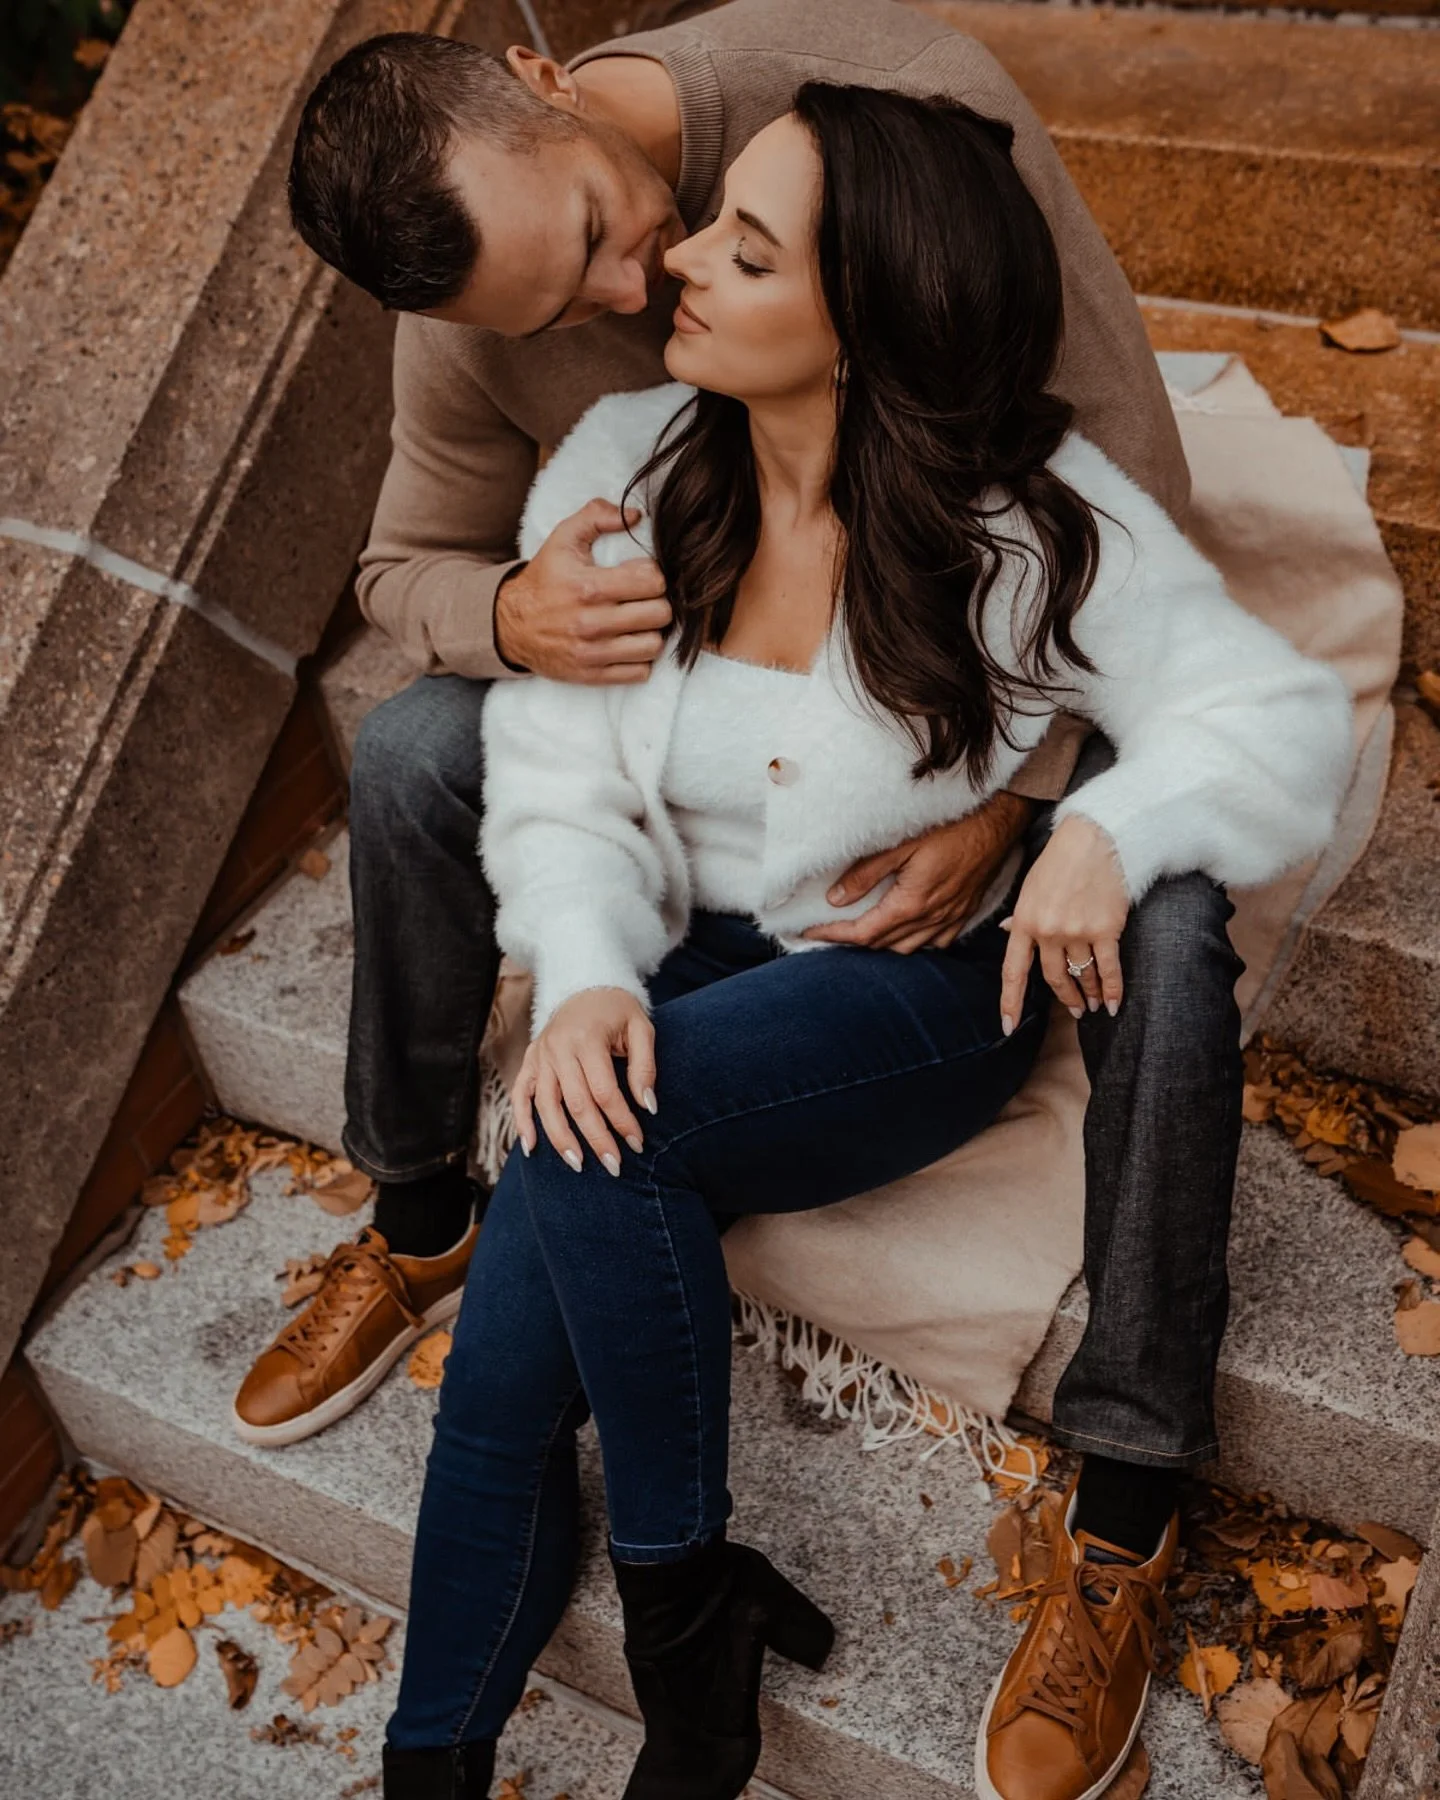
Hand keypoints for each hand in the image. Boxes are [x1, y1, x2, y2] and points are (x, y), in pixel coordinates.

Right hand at [493, 500, 671, 683]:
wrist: (508, 624)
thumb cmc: (544, 579)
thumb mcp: (563, 539)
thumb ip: (597, 516)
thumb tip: (636, 515)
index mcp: (588, 586)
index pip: (652, 581)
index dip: (653, 575)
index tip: (642, 575)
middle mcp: (591, 622)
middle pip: (659, 614)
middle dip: (658, 602)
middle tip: (646, 599)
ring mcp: (592, 652)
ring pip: (653, 645)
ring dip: (652, 632)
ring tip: (640, 622)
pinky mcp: (591, 675)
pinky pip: (639, 673)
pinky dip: (641, 659)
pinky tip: (630, 644)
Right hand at [513, 988, 657, 1175]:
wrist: (585, 986)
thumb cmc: (617, 1011)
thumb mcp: (641, 1028)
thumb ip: (645, 1066)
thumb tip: (648, 1107)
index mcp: (587, 1038)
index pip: (605, 1091)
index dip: (622, 1121)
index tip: (637, 1143)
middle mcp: (559, 1048)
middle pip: (576, 1104)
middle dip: (596, 1138)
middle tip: (614, 1166)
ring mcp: (540, 1056)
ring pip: (546, 1105)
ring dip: (561, 1139)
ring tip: (578, 1165)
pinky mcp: (529, 1061)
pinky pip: (520, 1095)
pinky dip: (522, 1122)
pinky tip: (531, 1148)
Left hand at [800, 792, 1034, 953]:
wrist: (999, 820)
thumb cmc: (952, 825)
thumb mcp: (900, 843)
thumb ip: (866, 873)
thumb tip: (837, 898)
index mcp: (912, 904)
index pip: (863, 933)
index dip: (833, 935)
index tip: (809, 932)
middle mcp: (932, 918)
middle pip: (884, 944)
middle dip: (854, 941)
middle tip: (830, 930)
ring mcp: (952, 918)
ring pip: (910, 947)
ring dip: (884, 943)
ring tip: (863, 931)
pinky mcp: (965, 911)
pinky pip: (936, 940)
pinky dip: (915, 940)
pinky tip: (906, 928)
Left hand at [998, 814, 1128, 1031]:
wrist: (1095, 838)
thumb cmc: (1060, 860)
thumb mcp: (1030, 887)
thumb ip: (1020, 914)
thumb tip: (1005, 930)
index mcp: (1024, 922)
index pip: (1013, 972)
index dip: (1010, 1002)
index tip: (1007, 1027)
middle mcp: (1048, 931)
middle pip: (1053, 978)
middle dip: (1064, 998)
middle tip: (1074, 1011)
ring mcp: (1077, 932)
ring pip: (1081, 975)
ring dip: (1087, 994)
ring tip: (1092, 1006)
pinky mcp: (1106, 929)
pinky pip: (1108, 968)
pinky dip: (1111, 989)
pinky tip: (1112, 1003)